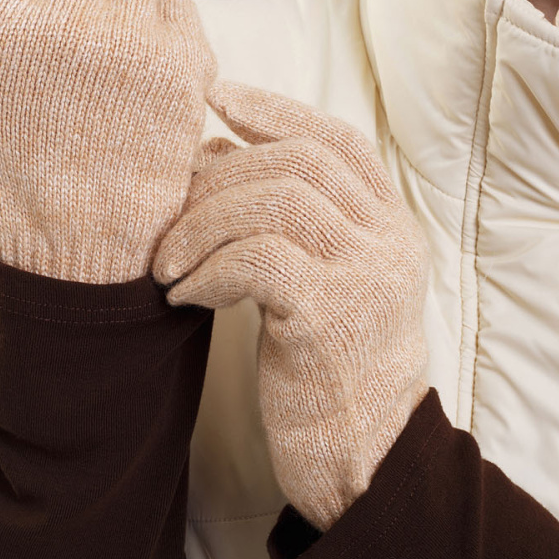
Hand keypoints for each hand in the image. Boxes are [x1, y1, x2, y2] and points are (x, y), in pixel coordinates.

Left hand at [152, 78, 430, 530]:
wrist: (362, 463)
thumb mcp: (316, 284)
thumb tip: (212, 148)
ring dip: (203, 223)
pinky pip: (258, 258)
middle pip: (298, 162)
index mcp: (391, 226)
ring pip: (277, 200)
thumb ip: (280, 219)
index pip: (336, 140)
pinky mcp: (332, 318)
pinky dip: (208, 268)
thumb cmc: (327, 372)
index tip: (215, 94)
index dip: (273, 110)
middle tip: (167, 216)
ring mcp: (368, 277)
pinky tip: (183, 296)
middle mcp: (390, 242)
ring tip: (166, 265)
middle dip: (218, 177)